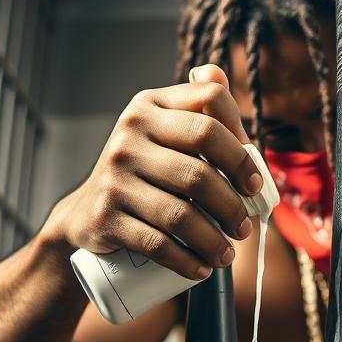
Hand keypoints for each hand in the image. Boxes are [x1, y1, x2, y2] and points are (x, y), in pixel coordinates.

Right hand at [44, 65, 262, 280]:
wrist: (86, 215)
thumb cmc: (142, 174)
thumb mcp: (160, 132)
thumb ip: (193, 106)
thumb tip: (219, 73)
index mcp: (150, 106)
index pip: (210, 106)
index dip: (241, 146)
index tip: (254, 182)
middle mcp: (129, 134)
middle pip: (201, 168)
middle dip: (234, 203)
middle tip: (247, 226)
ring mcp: (115, 176)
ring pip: (182, 212)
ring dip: (215, 240)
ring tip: (228, 255)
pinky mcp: (107, 217)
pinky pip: (158, 243)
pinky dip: (187, 260)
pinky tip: (203, 268)